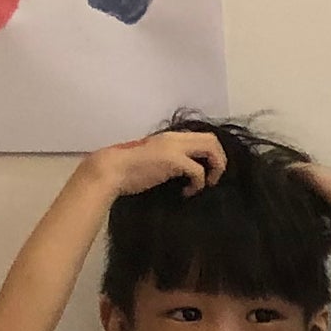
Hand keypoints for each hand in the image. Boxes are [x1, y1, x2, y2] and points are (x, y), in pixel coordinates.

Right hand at [81, 125, 222, 199]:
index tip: (207, 173)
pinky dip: (198, 184)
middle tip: (212, 178)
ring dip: (215, 167)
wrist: (111, 170)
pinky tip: (187, 193)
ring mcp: (174, 147)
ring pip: (211, 147)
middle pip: (212, 139)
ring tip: (206, 184)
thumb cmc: (126, 171)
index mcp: (170, 138)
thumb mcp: (152, 160)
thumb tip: (180, 172)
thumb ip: (167, 160)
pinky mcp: (172, 160)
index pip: (201, 137)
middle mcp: (174, 138)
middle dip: (219, 159)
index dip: (210, 154)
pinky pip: (198, 170)